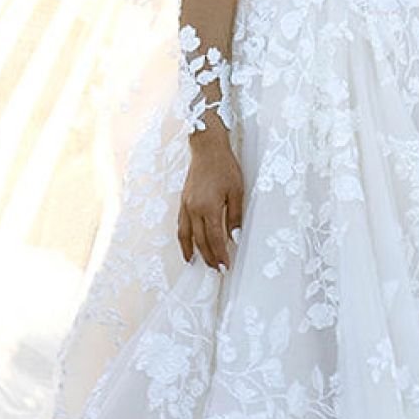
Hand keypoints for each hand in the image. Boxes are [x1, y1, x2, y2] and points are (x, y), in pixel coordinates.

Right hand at [177, 128, 244, 270]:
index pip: (215, 239)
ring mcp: (186, 206)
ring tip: (198, 264)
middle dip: (209, 257)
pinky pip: (181, 225)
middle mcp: (194, 209)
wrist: (207, 148)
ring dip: (194, 251)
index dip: (220, 255)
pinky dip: (183, 239)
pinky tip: (187, 245)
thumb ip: (235, 216)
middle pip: (201, 241)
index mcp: (209, 207)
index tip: (226, 266)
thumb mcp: (237, 190)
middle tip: (218, 269)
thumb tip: (234, 237)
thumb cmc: (224, 166)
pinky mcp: (183, 201)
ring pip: (187, 235)